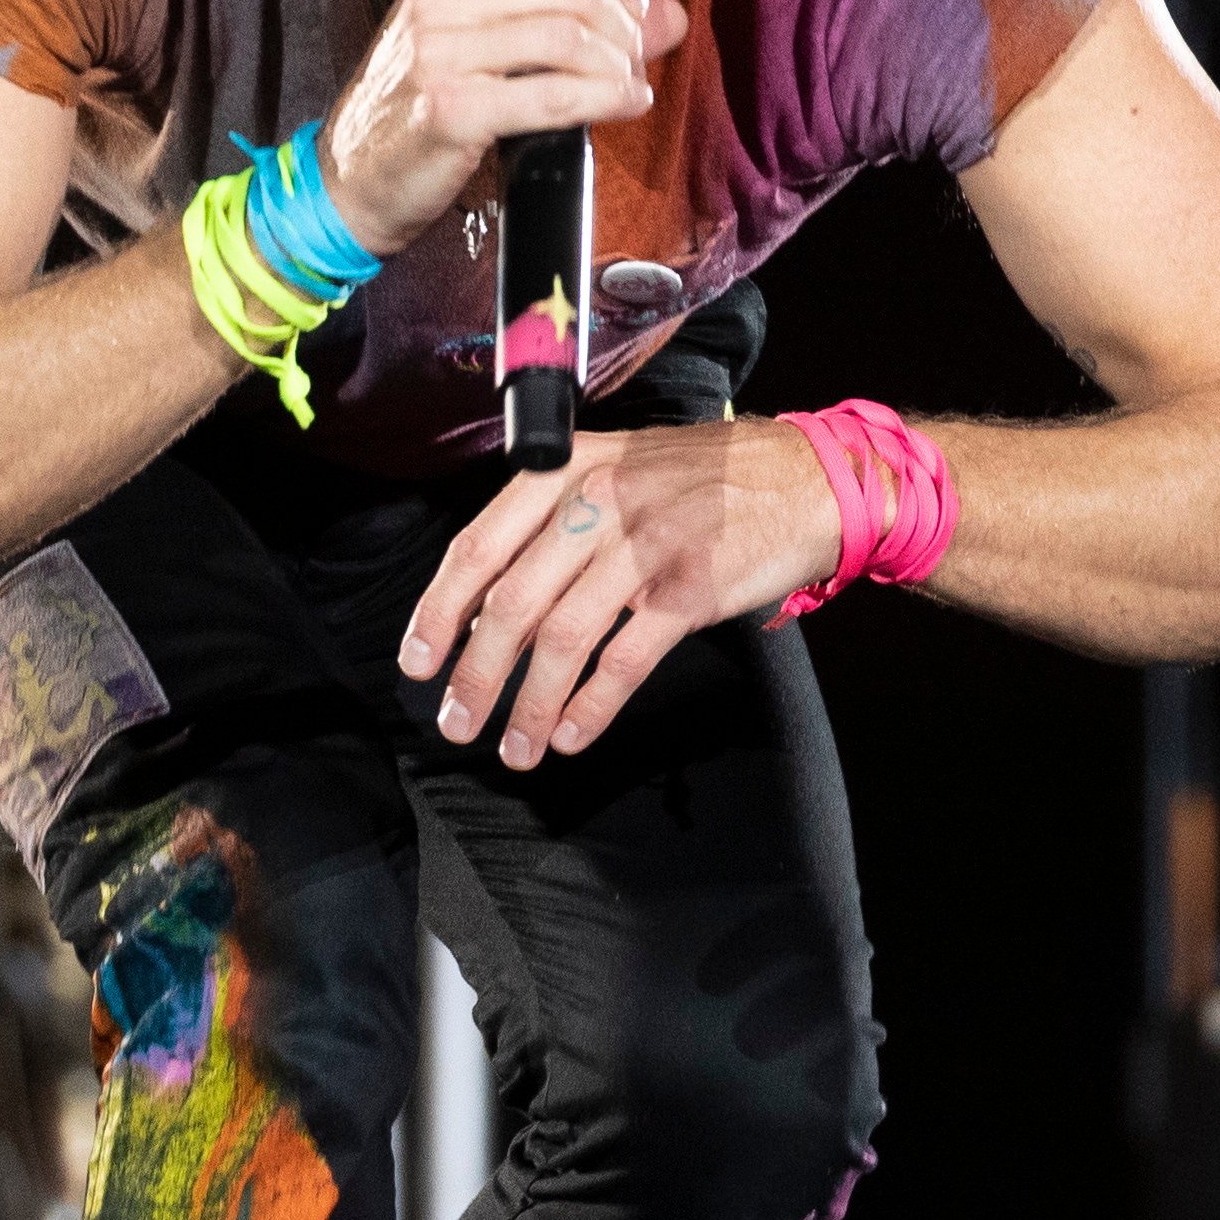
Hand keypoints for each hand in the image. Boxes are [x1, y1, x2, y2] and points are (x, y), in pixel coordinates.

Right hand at [320, 0, 688, 253]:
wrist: (350, 180)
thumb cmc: (422, 106)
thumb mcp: (489, 45)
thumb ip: (579, 21)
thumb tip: (673, 14)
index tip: (626, 3)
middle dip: (627, 21)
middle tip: (633, 57)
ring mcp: (440, 51)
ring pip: (571, 34)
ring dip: (620, 65)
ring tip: (627, 87)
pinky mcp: (451, 109)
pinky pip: (554, 93)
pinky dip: (606, 99)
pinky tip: (623, 106)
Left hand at [396, 418, 840, 766]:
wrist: (801, 478)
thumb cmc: (699, 482)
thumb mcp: (612, 472)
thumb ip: (551, 525)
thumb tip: (487, 607)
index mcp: (563, 471)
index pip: (477, 548)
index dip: (439, 612)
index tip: (419, 663)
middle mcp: (595, 502)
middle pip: (511, 603)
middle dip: (476, 674)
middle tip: (458, 723)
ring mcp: (643, 544)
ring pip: (562, 638)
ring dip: (530, 704)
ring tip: (516, 748)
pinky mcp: (688, 589)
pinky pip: (624, 659)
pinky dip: (592, 706)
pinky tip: (573, 734)